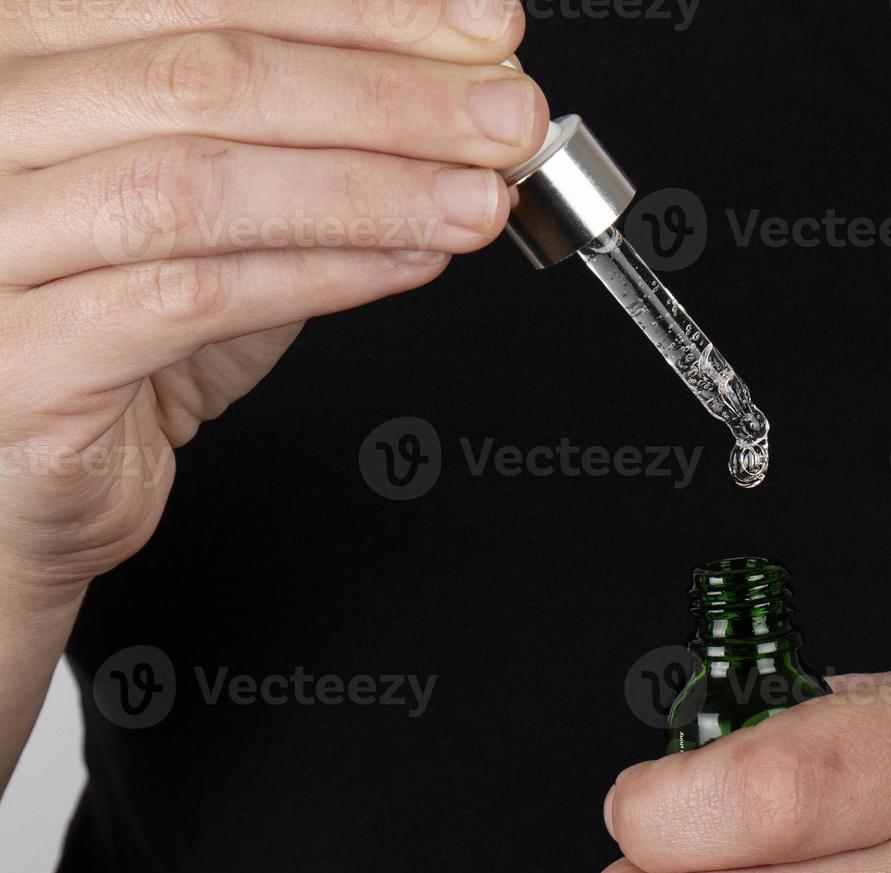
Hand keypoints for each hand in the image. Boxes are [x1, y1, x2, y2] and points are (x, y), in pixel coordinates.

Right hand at [0, 1, 547, 606]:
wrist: (23, 470)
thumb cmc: (112, 329)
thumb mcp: (216, 206)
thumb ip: (302, 141)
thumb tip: (454, 97)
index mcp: (24, 55)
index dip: (365, 11)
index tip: (482, 33)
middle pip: (207, 77)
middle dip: (389, 95)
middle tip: (505, 120)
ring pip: (200, 185)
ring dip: (371, 188)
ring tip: (477, 200)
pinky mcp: (18, 357)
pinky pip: (192, 297)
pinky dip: (322, 274)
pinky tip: (407, 262)